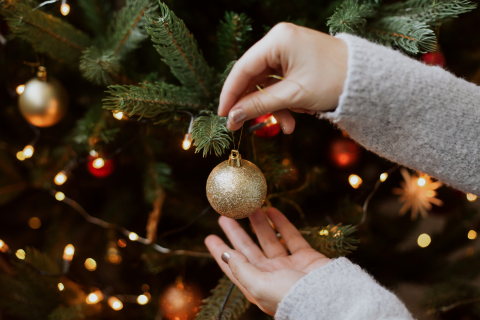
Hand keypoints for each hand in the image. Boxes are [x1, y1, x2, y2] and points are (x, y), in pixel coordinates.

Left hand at [205, 208, 329, 315]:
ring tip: (249, 207)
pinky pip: (290, 237)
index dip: (221, 252)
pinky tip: (271, 211)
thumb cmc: (291, 297)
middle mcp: (270, 275)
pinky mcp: (304, 258)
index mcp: (256, 285)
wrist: (329, 299)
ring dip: (258, 224)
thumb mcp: (260, 286)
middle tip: (225, 216)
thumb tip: (226, 255)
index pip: (233, 266)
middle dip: (236, 233)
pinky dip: (281, 223)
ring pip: (268, 240)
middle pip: (248, 250)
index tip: (210, 237)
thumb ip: (242, 269)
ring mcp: (287, 266)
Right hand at [218, 23, 347, 132]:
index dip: (230, 93)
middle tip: (245, 126)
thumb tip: (232, 117)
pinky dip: (284, 101)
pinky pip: (280, 83)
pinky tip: (295, 114)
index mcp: (278, 40)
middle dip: (256, 104)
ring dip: (274, 107)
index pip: (243, 68)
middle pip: (254, 77)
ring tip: (289, 126)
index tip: (223, 115)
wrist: (368, 80)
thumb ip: (259, 106)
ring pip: (267, 83)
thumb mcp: (293, 96)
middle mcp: (280, 40)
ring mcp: (288, 49)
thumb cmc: (334, 81)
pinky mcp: (296, 60)